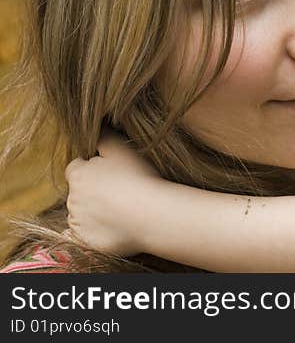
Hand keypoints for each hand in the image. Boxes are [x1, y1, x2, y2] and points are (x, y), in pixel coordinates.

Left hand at [65, 131, 160, 256]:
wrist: (150, 215)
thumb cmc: (138, 178)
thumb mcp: (122, 149)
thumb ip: (104, 137)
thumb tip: (96, 126)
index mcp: (78, 175)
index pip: (76, 167)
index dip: (93, 168)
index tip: (111, 173)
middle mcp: (72, 198)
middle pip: (79, 191)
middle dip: (93, 190)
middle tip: (120, 190)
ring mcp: (78, 221)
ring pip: (81, 213)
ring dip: (94, 210)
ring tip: (122, 209)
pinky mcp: (85, 240)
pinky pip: (83, 235)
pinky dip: (93, 230)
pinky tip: (112, 225)